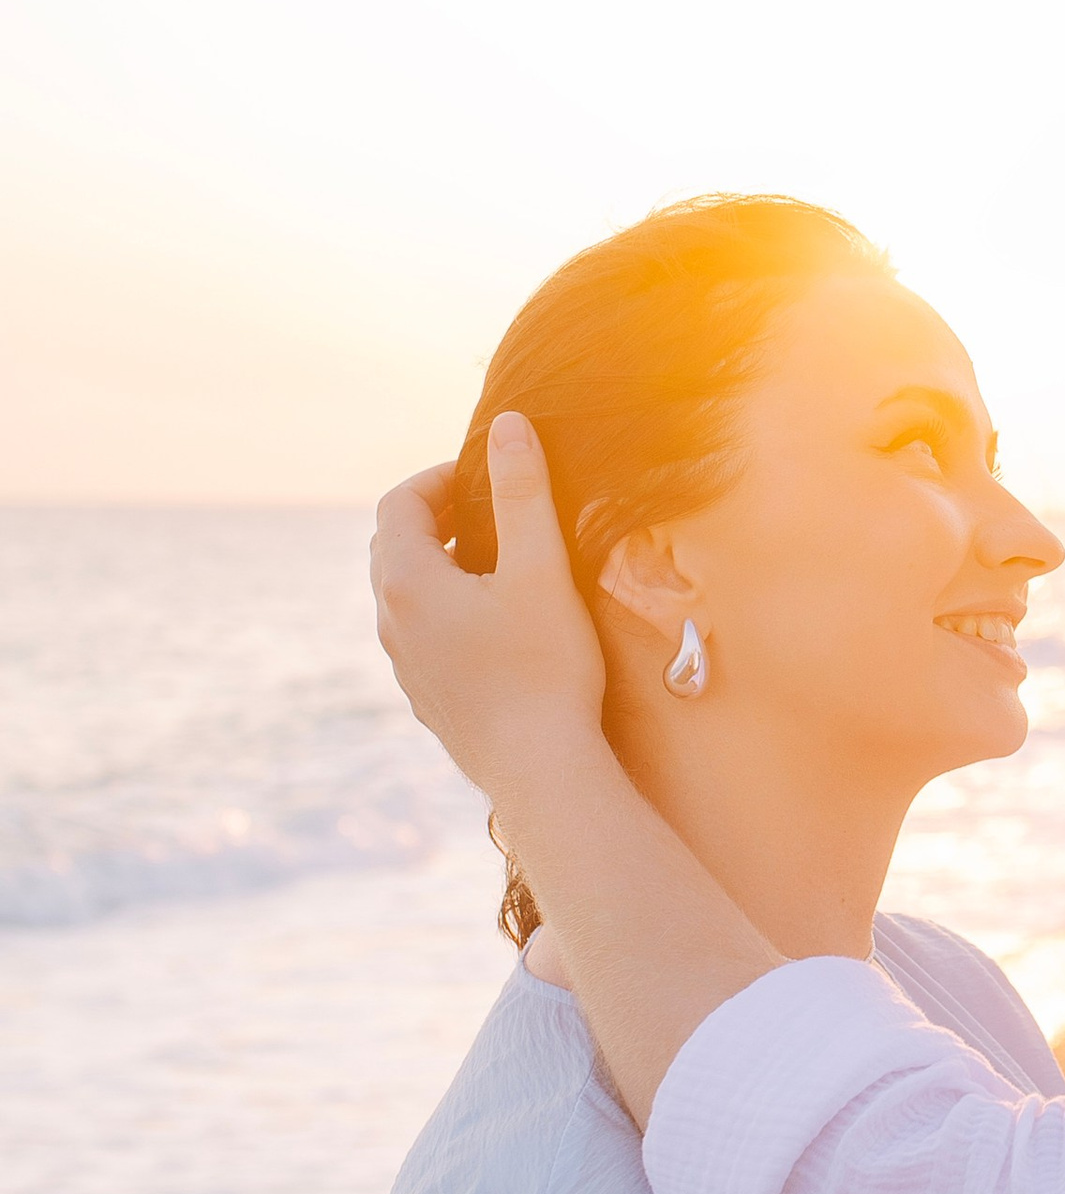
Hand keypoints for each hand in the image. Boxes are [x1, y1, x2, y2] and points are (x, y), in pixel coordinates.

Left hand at [370, 414, 607, 800]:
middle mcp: (390, 621)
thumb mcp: (540, 568)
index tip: (486, 474)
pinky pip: (420, 636)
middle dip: (435, 519)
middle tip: (488, 511)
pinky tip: (496, 626)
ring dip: (440, 567)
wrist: (540, 768)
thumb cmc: (544, 666)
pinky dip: (445, 610)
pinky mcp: (425, 697)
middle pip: (392, 548)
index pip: (399, 504)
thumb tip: (510, 425)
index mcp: (407, 582)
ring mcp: (403, 665)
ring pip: (403, 596)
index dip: (438, 478)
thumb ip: (523, 493)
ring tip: (494, 565)